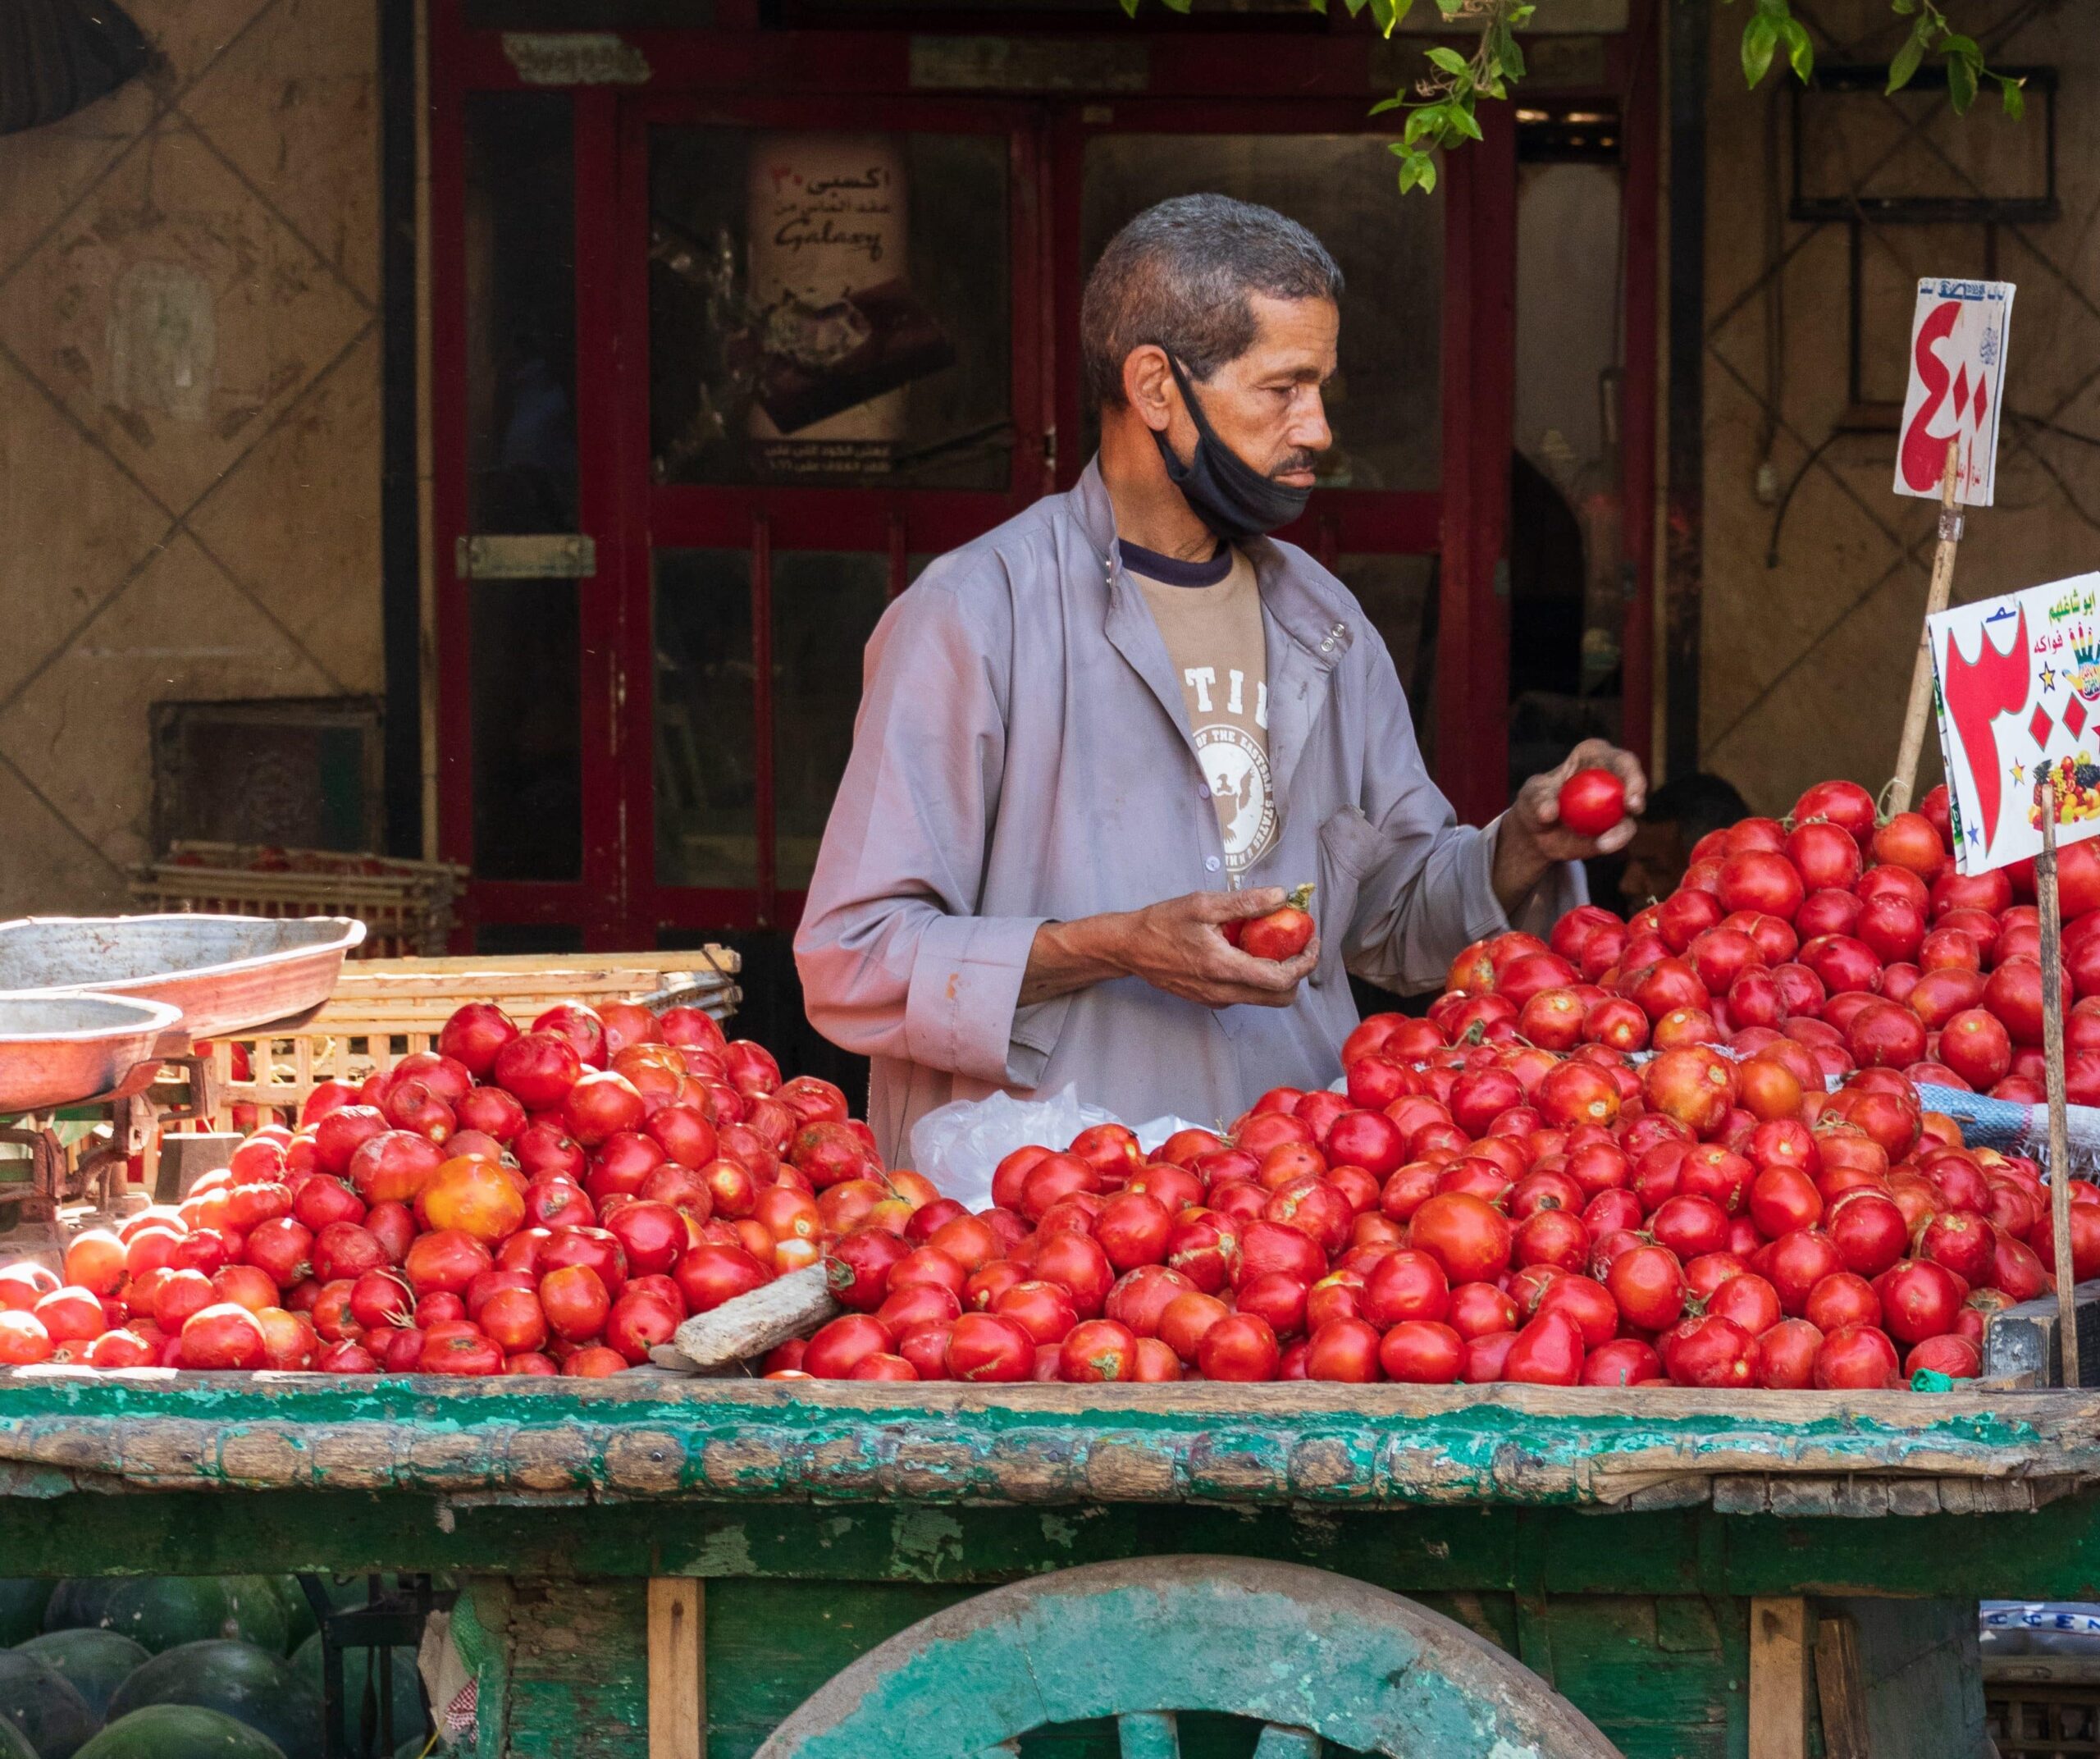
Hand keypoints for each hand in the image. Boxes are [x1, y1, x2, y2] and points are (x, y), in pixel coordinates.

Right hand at [1109, 888, 1320, 1008]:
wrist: (1129, 948)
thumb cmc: (1162, 923)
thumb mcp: (1203, 904)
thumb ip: (1245, 902)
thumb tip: (1281, 897)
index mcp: (1224, 968)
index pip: (1281, 979)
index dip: (1306, 962)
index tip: (1312, 940)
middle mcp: (1223, 992)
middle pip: (1280, 998)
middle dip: (1298, 972)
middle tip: (1299, 944)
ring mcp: (1216, 999)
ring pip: (1264, 998)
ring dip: (1278, 974)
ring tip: (1272, 942)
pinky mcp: (1209, 1000)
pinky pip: (1245, 993)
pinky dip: (1256, 975)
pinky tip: (1245, 949)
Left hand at [1493, 740, 1648, 906]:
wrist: (1538, 832)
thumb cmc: (1535, 802)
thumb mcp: (1530, 797)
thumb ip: (1538, 801)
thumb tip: (1549, 812)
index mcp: (1594, 756)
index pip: (1617, 758)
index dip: (1628, 769)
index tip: (1625, 786)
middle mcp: (1613, 776)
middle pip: (1634, 779)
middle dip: (1638, 790)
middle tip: (1632, 806)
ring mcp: (1617, 802)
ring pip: (1632, 812)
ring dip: (1623, 827)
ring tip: (1604, 843)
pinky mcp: (1616, 826)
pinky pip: (1622, 833)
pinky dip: (1614, 840)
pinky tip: (1601, 846)